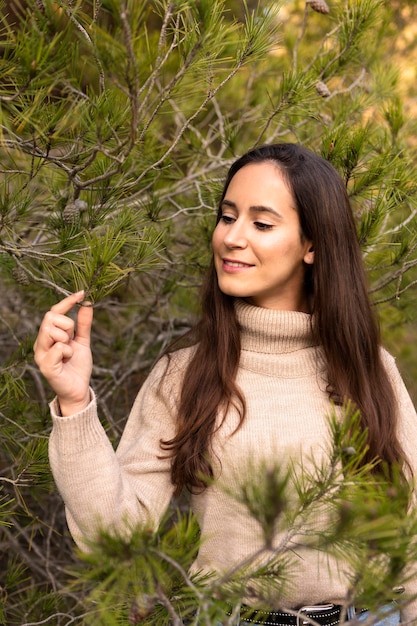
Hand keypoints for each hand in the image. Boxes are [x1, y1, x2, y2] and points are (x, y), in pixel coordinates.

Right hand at [34, 291, 93, 415]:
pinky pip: (58, 347)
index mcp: (48, 336)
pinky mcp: (45, 366)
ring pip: (52, 330)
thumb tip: (87, 304)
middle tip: (72, 339)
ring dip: (67, 339)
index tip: (82, 293)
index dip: (67, 301)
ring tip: (69, 353)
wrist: (79, 389)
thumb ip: (83, 324)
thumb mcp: (83, 341)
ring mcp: (40, 354)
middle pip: (50, 317)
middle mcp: (41, 343)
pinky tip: (67, 361)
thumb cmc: (78, 366)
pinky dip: (68, 352)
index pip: (53, 312)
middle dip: (68, 325)